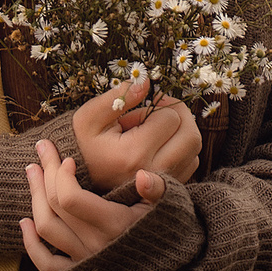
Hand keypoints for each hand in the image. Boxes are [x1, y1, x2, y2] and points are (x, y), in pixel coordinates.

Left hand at [22, 137, 168, 270]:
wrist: (173, 267)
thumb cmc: (171, 228)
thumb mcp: (172, 205)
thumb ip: (158, 189)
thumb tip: (143, 175)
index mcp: (115, 225)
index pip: (70, 199)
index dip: (61, 174)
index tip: (67, 158)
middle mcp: (95, 244)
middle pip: (54, 206)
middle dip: (45, 173)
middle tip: (42, 149)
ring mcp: (85, 259)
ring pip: (46, 228)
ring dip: (34, 198)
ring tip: (32, 172)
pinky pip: (47, 264)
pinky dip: (32, 245)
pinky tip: (24, 222)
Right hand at [71, 74, 201, 203]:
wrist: (78, 181)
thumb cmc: (82, 145)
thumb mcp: (89, 117)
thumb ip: (118, 97)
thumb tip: (146, 82)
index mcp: (134, 154)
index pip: (170, 117)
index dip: (155, 107)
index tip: (135, 113)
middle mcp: (153, 171)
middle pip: (191, 135)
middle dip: (179, 115)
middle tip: (158, 110)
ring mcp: (162, 183)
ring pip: (194, 149)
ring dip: (180, 131)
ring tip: (156, 128)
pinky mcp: (167, 188)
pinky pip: (190, 162)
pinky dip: (181, 147)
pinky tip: (160, 143)